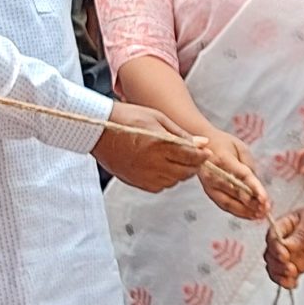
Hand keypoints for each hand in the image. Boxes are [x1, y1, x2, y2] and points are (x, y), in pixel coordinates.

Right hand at [93, 102, 210, 193]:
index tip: (205, 152)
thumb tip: (202, 144)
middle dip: (193, 165)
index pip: (192, 157)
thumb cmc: (126, 118)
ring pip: (174, 181)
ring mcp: (144, 175)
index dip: (202, 156)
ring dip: (179, 172)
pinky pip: (160, 186)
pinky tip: (160, 166)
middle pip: (185, 172)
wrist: (98, 130)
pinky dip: (165, 179)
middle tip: (192, 155)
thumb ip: (181, 134)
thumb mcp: (157, 118)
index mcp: (159, 144)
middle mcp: (153, 163)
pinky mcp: (137, 182)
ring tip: (173, 158)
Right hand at [196, 130, 271, 221]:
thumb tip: (256, 184)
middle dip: (252, 203)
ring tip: (260, 215)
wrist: (200, 145)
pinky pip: (224, 205)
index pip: (242, 176)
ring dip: (245, 212)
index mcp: (223, 159)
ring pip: (228, 203)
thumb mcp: (240, 147)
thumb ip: (249, 165)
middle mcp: (214, 174)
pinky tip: (249, 215)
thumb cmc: (223, 143)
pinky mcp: (209, 192)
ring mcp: (209, 185)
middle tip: (266, 209)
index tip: (265, 199)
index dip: (254, 188)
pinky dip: (237, 212)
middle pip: (235, 192)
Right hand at [265, 203, 303, 286]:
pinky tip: (293, 283)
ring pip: (274, 268)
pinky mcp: (297, 265)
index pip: (272, 238)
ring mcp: (289, 255)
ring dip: (280, 275)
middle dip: (277, 264)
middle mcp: (282, 242)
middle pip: (270, 255)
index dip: (275, 248)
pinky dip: (287, 282)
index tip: (284, 255)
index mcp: (283, 226)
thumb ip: (300, 234)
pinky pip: (286, 276)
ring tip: (292, 277)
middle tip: (290, 268)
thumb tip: (288, 247)